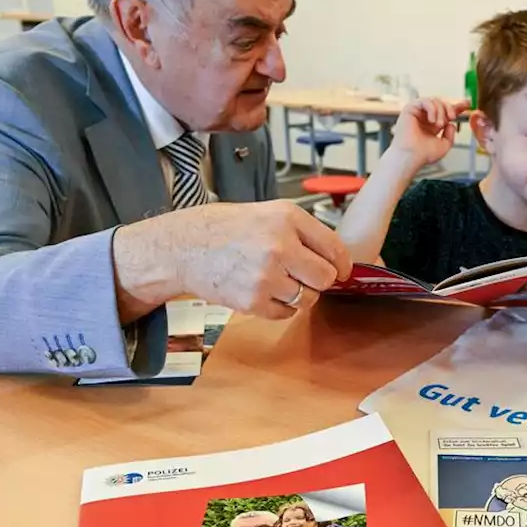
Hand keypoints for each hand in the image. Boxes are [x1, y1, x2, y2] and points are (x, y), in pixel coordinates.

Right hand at [168, 200, 352, 318]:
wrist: (184, 247)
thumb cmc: (226, 229)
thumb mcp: (268, 213)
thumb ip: (303, 232)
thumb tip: (336, 258)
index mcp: (287, 218)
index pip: (335, 249)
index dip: (342, 264)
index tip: (341, 271)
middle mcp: (280, 245)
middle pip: (326, 278)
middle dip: (319, 280)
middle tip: (305, 276)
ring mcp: (266, 276)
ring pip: (308, 298)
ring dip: (299, 294)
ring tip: (277, 281)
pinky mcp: (253, 301)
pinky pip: (286, 313)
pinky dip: (280, 307)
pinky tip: (263, 291)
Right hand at [389, 97, 468, 168]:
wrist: (411, 157)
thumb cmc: (423, 154)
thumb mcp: (444, 145)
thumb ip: (450, 135)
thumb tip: (451, 124)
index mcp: (432, 124)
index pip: (446, 111)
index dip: (457, 106)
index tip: (467, 103)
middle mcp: (425, 117)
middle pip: (441, 103)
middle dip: (450, 108)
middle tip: (452, 117)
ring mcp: (418, 112)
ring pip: (435, 101)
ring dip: (440, 112)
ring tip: (439, 125)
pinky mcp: (410, 109)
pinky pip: (425, 101)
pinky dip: (432, 109)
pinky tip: (432, 121)